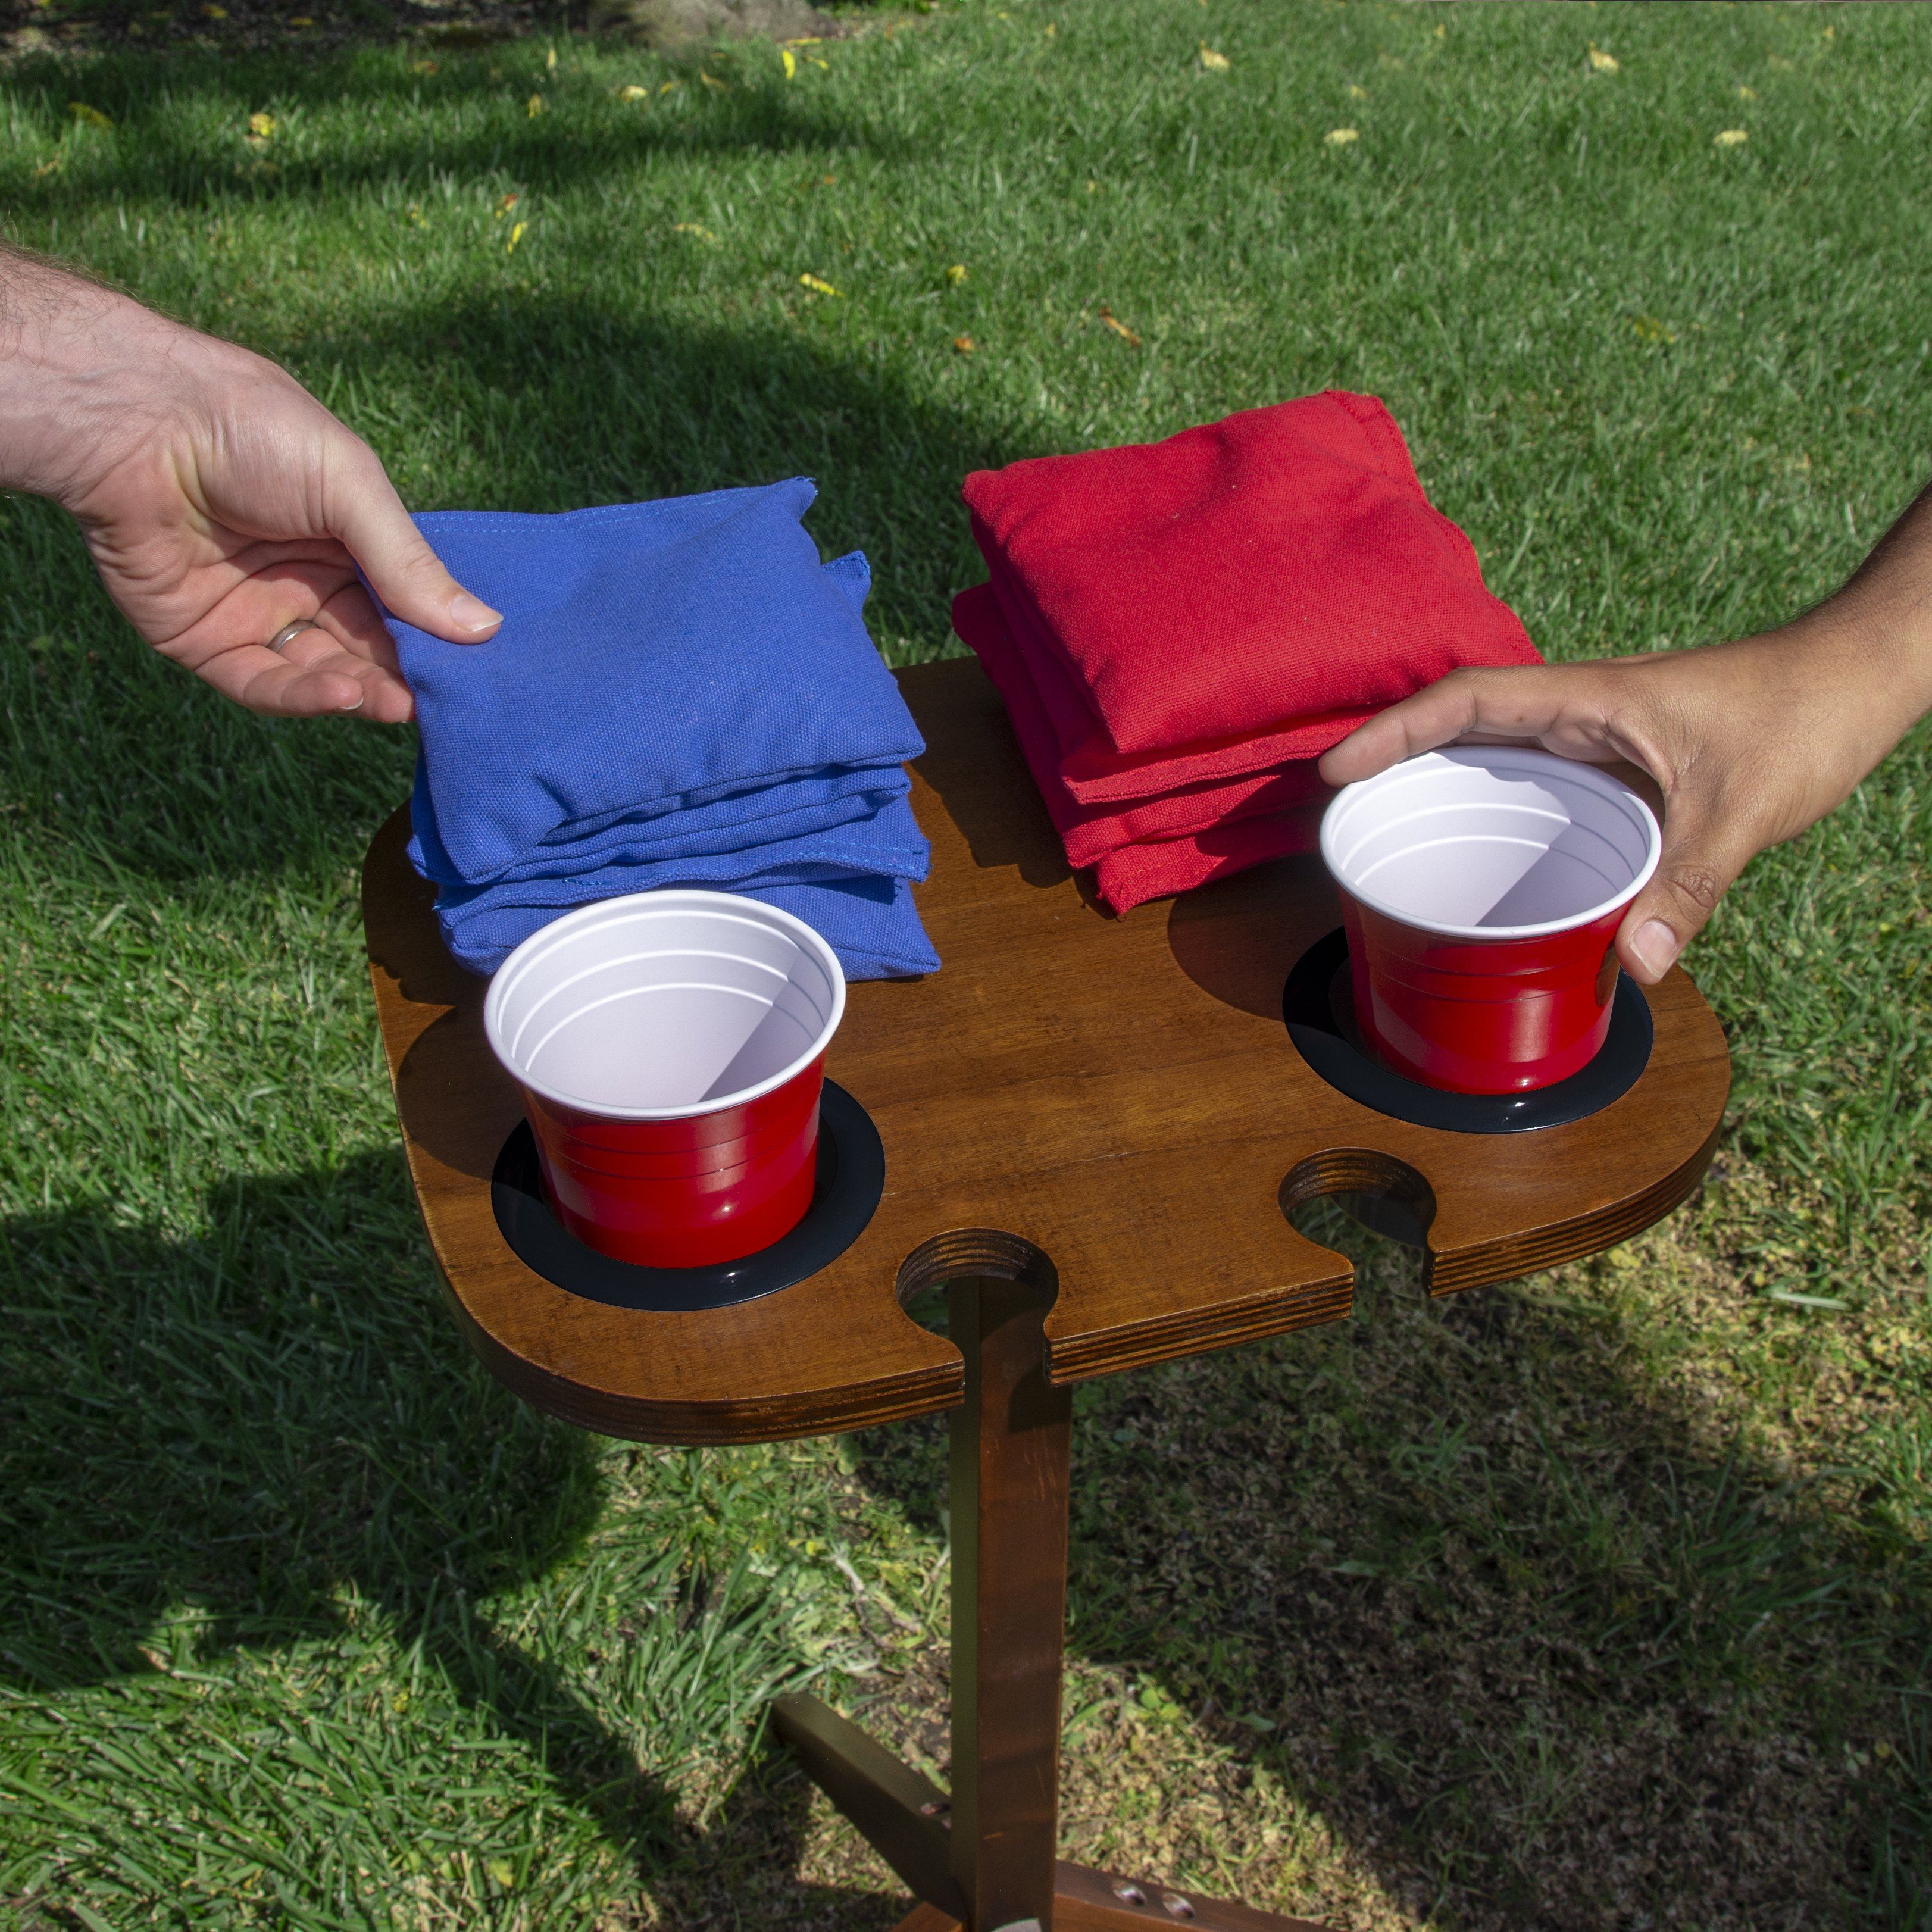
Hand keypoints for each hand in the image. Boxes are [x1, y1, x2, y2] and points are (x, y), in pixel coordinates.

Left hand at [0, 250, 499, 721]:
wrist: (136, 421)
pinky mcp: (203, 643)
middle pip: (365, 646)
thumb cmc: (251, 429)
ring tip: (397, 703)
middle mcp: (302, 582)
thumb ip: (410, 562)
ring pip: (318, 673)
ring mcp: (253, 615)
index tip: (474, 666)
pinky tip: (344, 694)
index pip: (400, 603)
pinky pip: (261, 683)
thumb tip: (486, 628)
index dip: (434, 636)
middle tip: (441, 699)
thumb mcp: (350, 486)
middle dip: (402, 674)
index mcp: (343, 539)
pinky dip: (303, 695)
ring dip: (359, 691)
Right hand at [1320, 578, 1931, 984]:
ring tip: (1388, 836)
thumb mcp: (1743, 808)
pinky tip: (1489, 859)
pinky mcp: (1620, 759)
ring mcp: (1598, 735)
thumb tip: (1639, 968)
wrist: (1859, 676)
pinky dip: (1497, 809)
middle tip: (1341, 814)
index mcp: (1588, 701)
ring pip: (1495, 753)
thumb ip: (1688, 886)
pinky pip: (1537, 781)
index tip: (1337, 769)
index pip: (1465, 703)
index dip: (1393, 733)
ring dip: (1439, 784)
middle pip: (1460, 727)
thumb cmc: (1804, 713)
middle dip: (1393, 762)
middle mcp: (1580, 712)